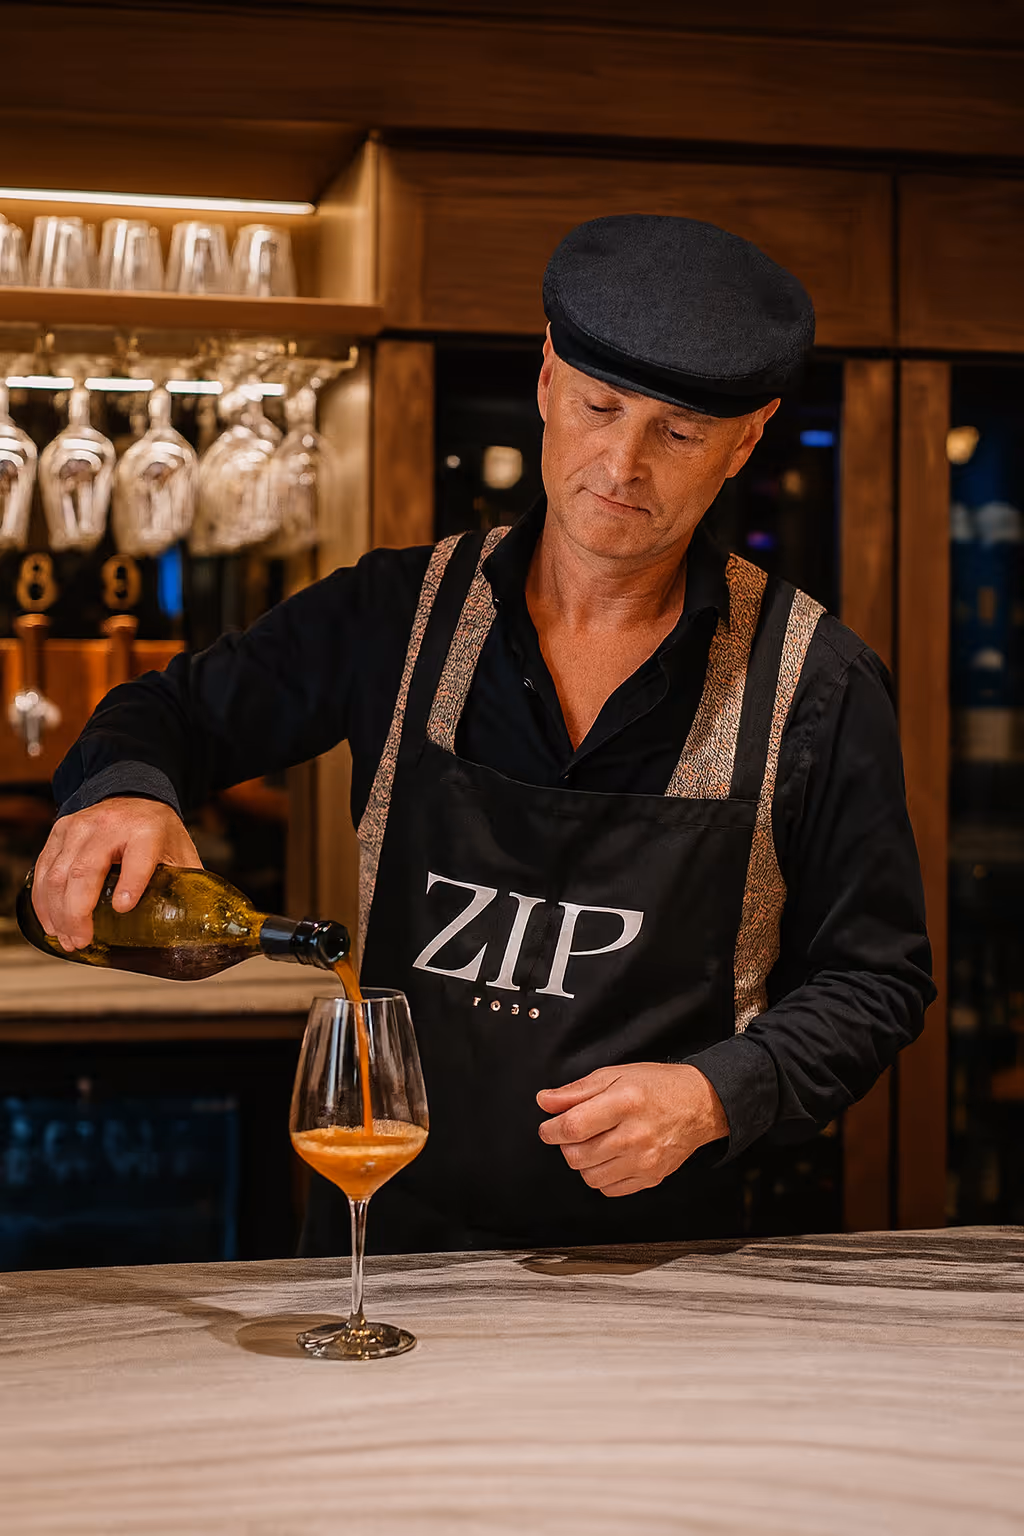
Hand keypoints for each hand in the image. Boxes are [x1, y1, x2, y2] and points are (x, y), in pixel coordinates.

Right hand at [32, 797, 200, 951]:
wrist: (135, 793)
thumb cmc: (157, 828)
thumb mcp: (180, 852)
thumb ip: (186, 885)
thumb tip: (198, 925)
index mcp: (147, 830)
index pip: (138, 856)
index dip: (130, 882)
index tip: (122, 908)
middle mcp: (109, 825)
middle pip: (85, 870)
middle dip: (78, 912)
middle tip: (82, 940)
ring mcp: (79, 827)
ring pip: (58, 874)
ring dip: (58, 913)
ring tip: (67, 939)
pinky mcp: (60, 832)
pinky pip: (43, 870)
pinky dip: (43, 901)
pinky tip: (51, 923)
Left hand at [536, 1063, 729, 1197]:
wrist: (700, 1104)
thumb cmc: (658, 1086)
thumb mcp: (615, 1075)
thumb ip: (576, 1091)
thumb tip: (545, 1101)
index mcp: (624, 1103)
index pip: (573, 1127)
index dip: (551, 1130)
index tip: (548, 1128)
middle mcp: (635, 1135)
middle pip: (577, 1156)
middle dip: (565, 1145)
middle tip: (572, 1133)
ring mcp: (644, 1160)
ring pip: (590, 1177)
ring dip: (582, 1162)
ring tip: (592, 1144)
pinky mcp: (651, 1177)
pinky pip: (609, 1189)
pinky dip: (601, 1176)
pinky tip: (608, 1158)